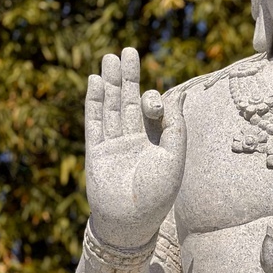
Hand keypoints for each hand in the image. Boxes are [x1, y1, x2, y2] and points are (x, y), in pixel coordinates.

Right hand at [85, 47, 186, 247]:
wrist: (130, 222)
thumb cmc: (157, 194)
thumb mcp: (174, 157)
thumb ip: (176, 127)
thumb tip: (178, 96)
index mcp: (156, 142)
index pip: (152, 111)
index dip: (153, 101)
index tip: (154, 102)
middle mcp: (134, 141)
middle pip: (129, 101)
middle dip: (128, 77)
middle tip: (128, 51)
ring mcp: (114, 144)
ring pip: (111, 107)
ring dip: (110, 83)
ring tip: (110, 58)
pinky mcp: (96, 151)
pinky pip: (95, 121)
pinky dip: (95, 101)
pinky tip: (96, 81)